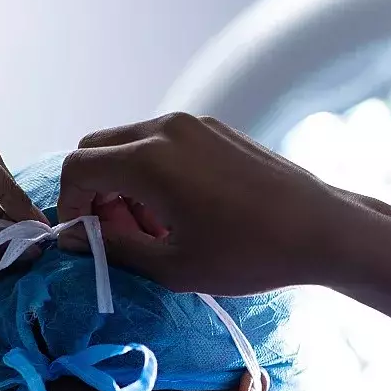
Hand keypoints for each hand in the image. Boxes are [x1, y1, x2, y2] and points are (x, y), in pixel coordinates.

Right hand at [53, 113, 379, 295]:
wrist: (322, 229)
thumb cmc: (249, 254)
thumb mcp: (171, 266)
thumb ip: (112, 248)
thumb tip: (73, 239)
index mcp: (148, 159)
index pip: (77, 169)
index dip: (68, 207)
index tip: (84, 239)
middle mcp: (166, 128)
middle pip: (98, 148)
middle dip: (95, 192)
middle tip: (119, 235)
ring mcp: (195, 124)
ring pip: (130, 145)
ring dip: (124, 184)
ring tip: (154, 231)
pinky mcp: (217, 128)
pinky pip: (164, 143)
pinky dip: (154, 173)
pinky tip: (183, 213)